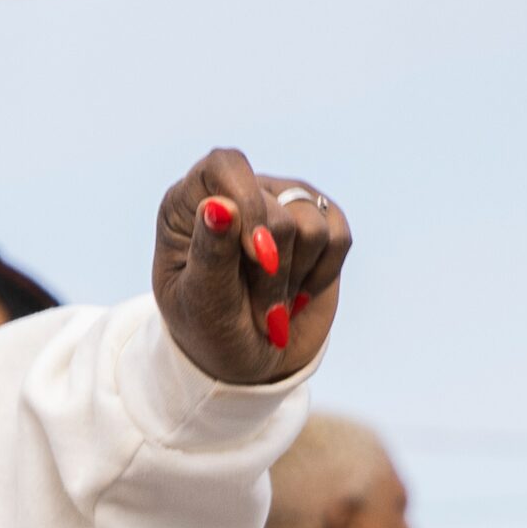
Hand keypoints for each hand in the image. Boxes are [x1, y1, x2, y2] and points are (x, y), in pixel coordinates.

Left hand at [150, 149, 351, 384]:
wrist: (245, 361)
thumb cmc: (209, 330)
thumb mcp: (200, 301)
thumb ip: (210, 253)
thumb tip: (217, 204)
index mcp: (187, 204)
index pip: (224, 166)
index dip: (249, 205)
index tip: (256, 256)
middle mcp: (234, 193)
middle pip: (276, 210)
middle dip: (270, 271)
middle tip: (252, 309)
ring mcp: (280, 204)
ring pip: (311, 224)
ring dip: (294, 277)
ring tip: (270, 301)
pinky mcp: (318, 223)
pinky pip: (339, 237)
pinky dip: (321, 274)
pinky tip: (296, 291)